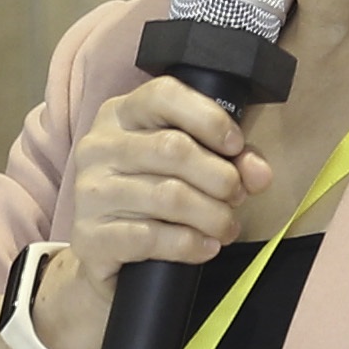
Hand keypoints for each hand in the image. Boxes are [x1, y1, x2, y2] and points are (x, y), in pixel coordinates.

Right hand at [36, 77, 272, 348]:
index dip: (209, 118)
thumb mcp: (188, 167)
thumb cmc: (151, 198)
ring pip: (168, 196)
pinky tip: (205, 248)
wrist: (105, 254)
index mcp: (120, 115)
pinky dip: (189, 244)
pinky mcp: (89, 236)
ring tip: (227, 227)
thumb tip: (259, 173)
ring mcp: (89, 192)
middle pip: (173, 148)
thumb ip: (228, 160)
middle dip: (220, 176)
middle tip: (237, 197)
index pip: (163, 95)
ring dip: (212, 215)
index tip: (236, 145)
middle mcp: (98, 147)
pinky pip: (150, 237)